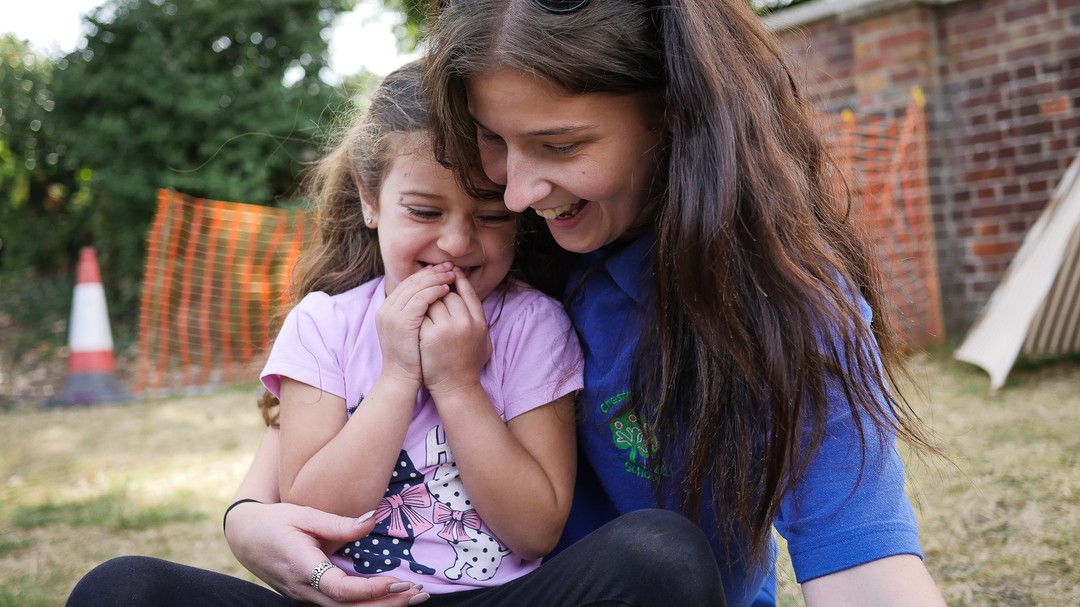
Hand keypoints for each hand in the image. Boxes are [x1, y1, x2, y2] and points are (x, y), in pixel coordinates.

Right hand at [225, 501, 427, 605]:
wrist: (245, 537)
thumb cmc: (275, 522)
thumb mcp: (305, 514)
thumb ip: (339, 523)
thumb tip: (373, 520)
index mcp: (302, 567)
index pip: (340, 588)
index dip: (370, 590)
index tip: (399, 582)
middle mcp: (303, 590)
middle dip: (387, 604)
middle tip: (420, 593)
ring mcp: (305, 598)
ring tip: (414, 598)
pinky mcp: (310, 598)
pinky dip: (366, 606)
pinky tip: (390, 600)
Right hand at [376, 263, 454, 385]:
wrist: (401, 379)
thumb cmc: (411, 357)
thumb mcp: (410, 329)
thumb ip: (417, 312)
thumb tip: (434, 294)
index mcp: (387, 309)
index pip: (407, 284)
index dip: (426, 274)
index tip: (443, 269)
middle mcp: (386, 309)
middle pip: (411, 282)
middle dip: (432, 272)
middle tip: (450, 266)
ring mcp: (391, 315)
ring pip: (415, 288)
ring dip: (436, 279)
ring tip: (452, 275)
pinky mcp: (401, 322)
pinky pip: (419, 300)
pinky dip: (433, 292)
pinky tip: (446, 290)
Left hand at [419, 268, 492, 394]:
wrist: (456, 388)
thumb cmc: (469, 365)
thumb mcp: (484, 341)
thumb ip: (478, 319)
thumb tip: (470, 298)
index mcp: (479, 322)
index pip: (467, 292)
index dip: (458, 279)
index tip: (450, 271)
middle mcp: (465, 322)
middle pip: (448, 293)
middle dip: (438, 290)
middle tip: (431, 291)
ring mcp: (446, 329)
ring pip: (432, 300)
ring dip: (425, 300)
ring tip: (421, 303)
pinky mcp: (429, 336)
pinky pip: (420, 313)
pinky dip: (416, 312)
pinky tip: (413, 314)